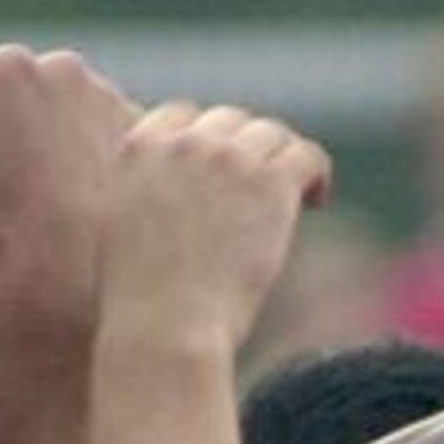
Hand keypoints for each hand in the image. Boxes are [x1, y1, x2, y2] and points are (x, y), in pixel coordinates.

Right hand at [0, 43, 139, 319]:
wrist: (72, 280)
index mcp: (4, 65)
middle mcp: (65, 69)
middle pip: (16, 102)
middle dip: (6, 140)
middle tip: (5, 202)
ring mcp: (114, 102)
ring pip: (62, 124)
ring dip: (50, 154)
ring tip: (46, 211)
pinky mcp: (149, 141)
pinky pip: (102, 148)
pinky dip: (90, 171)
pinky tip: (82, 211)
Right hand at [96, 99, 336, 353]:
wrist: (165, 327)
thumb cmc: (143, 302)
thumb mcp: (127, 229)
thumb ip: (154, 193)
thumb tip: (195, 194)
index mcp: (139, 146)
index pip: (183, 115)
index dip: (210, 139)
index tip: (224, 172)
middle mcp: (184, 141)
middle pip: (230, 121)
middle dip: (248, 151)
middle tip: (263, 191)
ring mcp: (229, 156)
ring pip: (272, 135)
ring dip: (283, 162)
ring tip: (295, 198)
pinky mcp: (270, 180)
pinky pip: (308, 155)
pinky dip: (316, 173)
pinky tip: (315, 202)